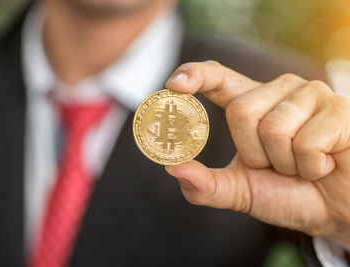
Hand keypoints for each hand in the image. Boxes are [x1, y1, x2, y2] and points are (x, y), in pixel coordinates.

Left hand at [165, 61, 349, 250]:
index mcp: (251, 103)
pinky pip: (307, 141)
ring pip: (274, 128)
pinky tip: (325, 164)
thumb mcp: (238, 191)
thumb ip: (205, 185)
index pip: (219, 77)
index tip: (174, 85)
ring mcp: (311, 95)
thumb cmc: (286, 194)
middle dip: (255, 154)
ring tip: (302, 165)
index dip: (196, 75)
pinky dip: (311, 167)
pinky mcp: (339, 109)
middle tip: (277, 166)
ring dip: (285, 163)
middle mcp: (279, 91)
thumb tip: (172, 168)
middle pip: (241, 112)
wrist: (333, 211)